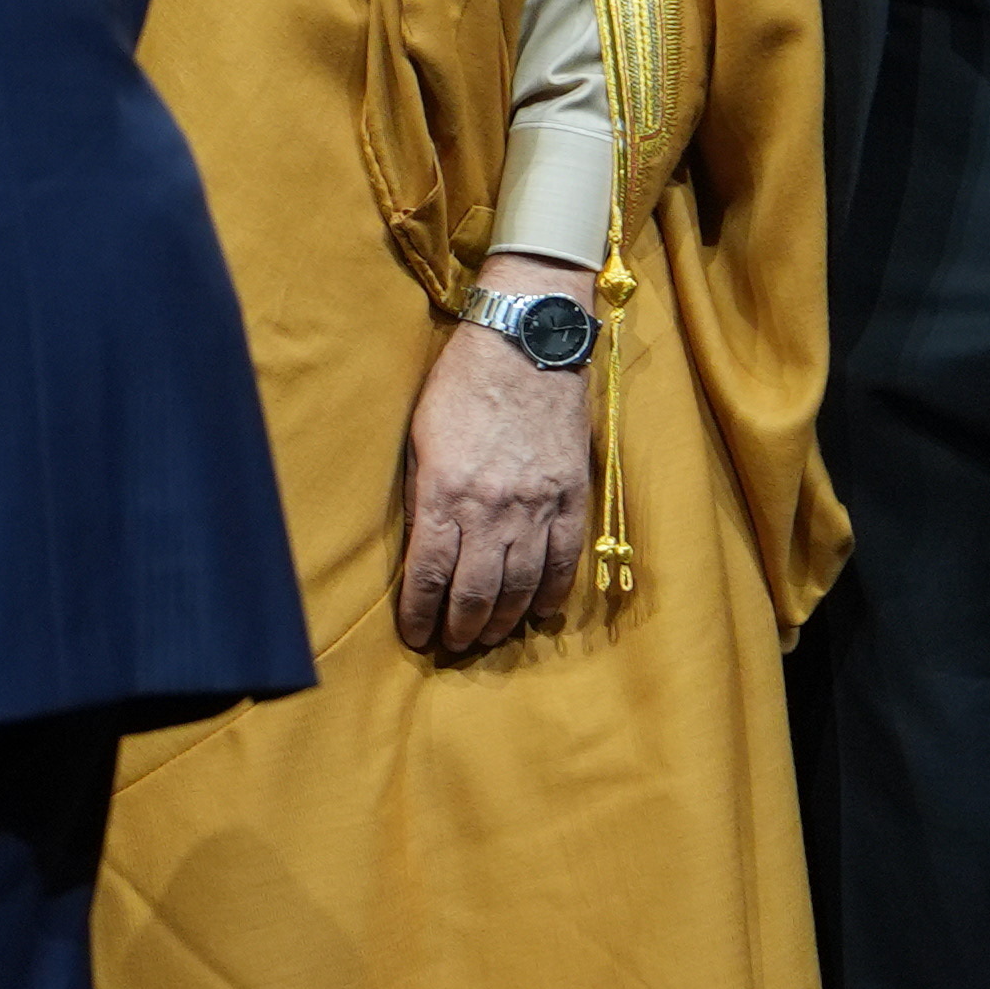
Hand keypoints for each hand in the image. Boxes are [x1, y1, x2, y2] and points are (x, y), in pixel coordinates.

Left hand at [396, 260, 596, 662]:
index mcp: (445, 492)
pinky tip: (537, 612)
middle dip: (461, 627)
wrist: (527, 343)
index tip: (416, 636)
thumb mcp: (420, 439)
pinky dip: (551, 594)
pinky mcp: (573, 496)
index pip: (430, 574)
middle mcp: (493, 508)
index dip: (421, 614)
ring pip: (521, 585)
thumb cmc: (461, 384)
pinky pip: (565, 562)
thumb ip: (423, 497)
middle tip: (452, 645)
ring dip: (502, 619)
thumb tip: (424, 549)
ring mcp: (538, 505)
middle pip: (477, 590)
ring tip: (488, 636)